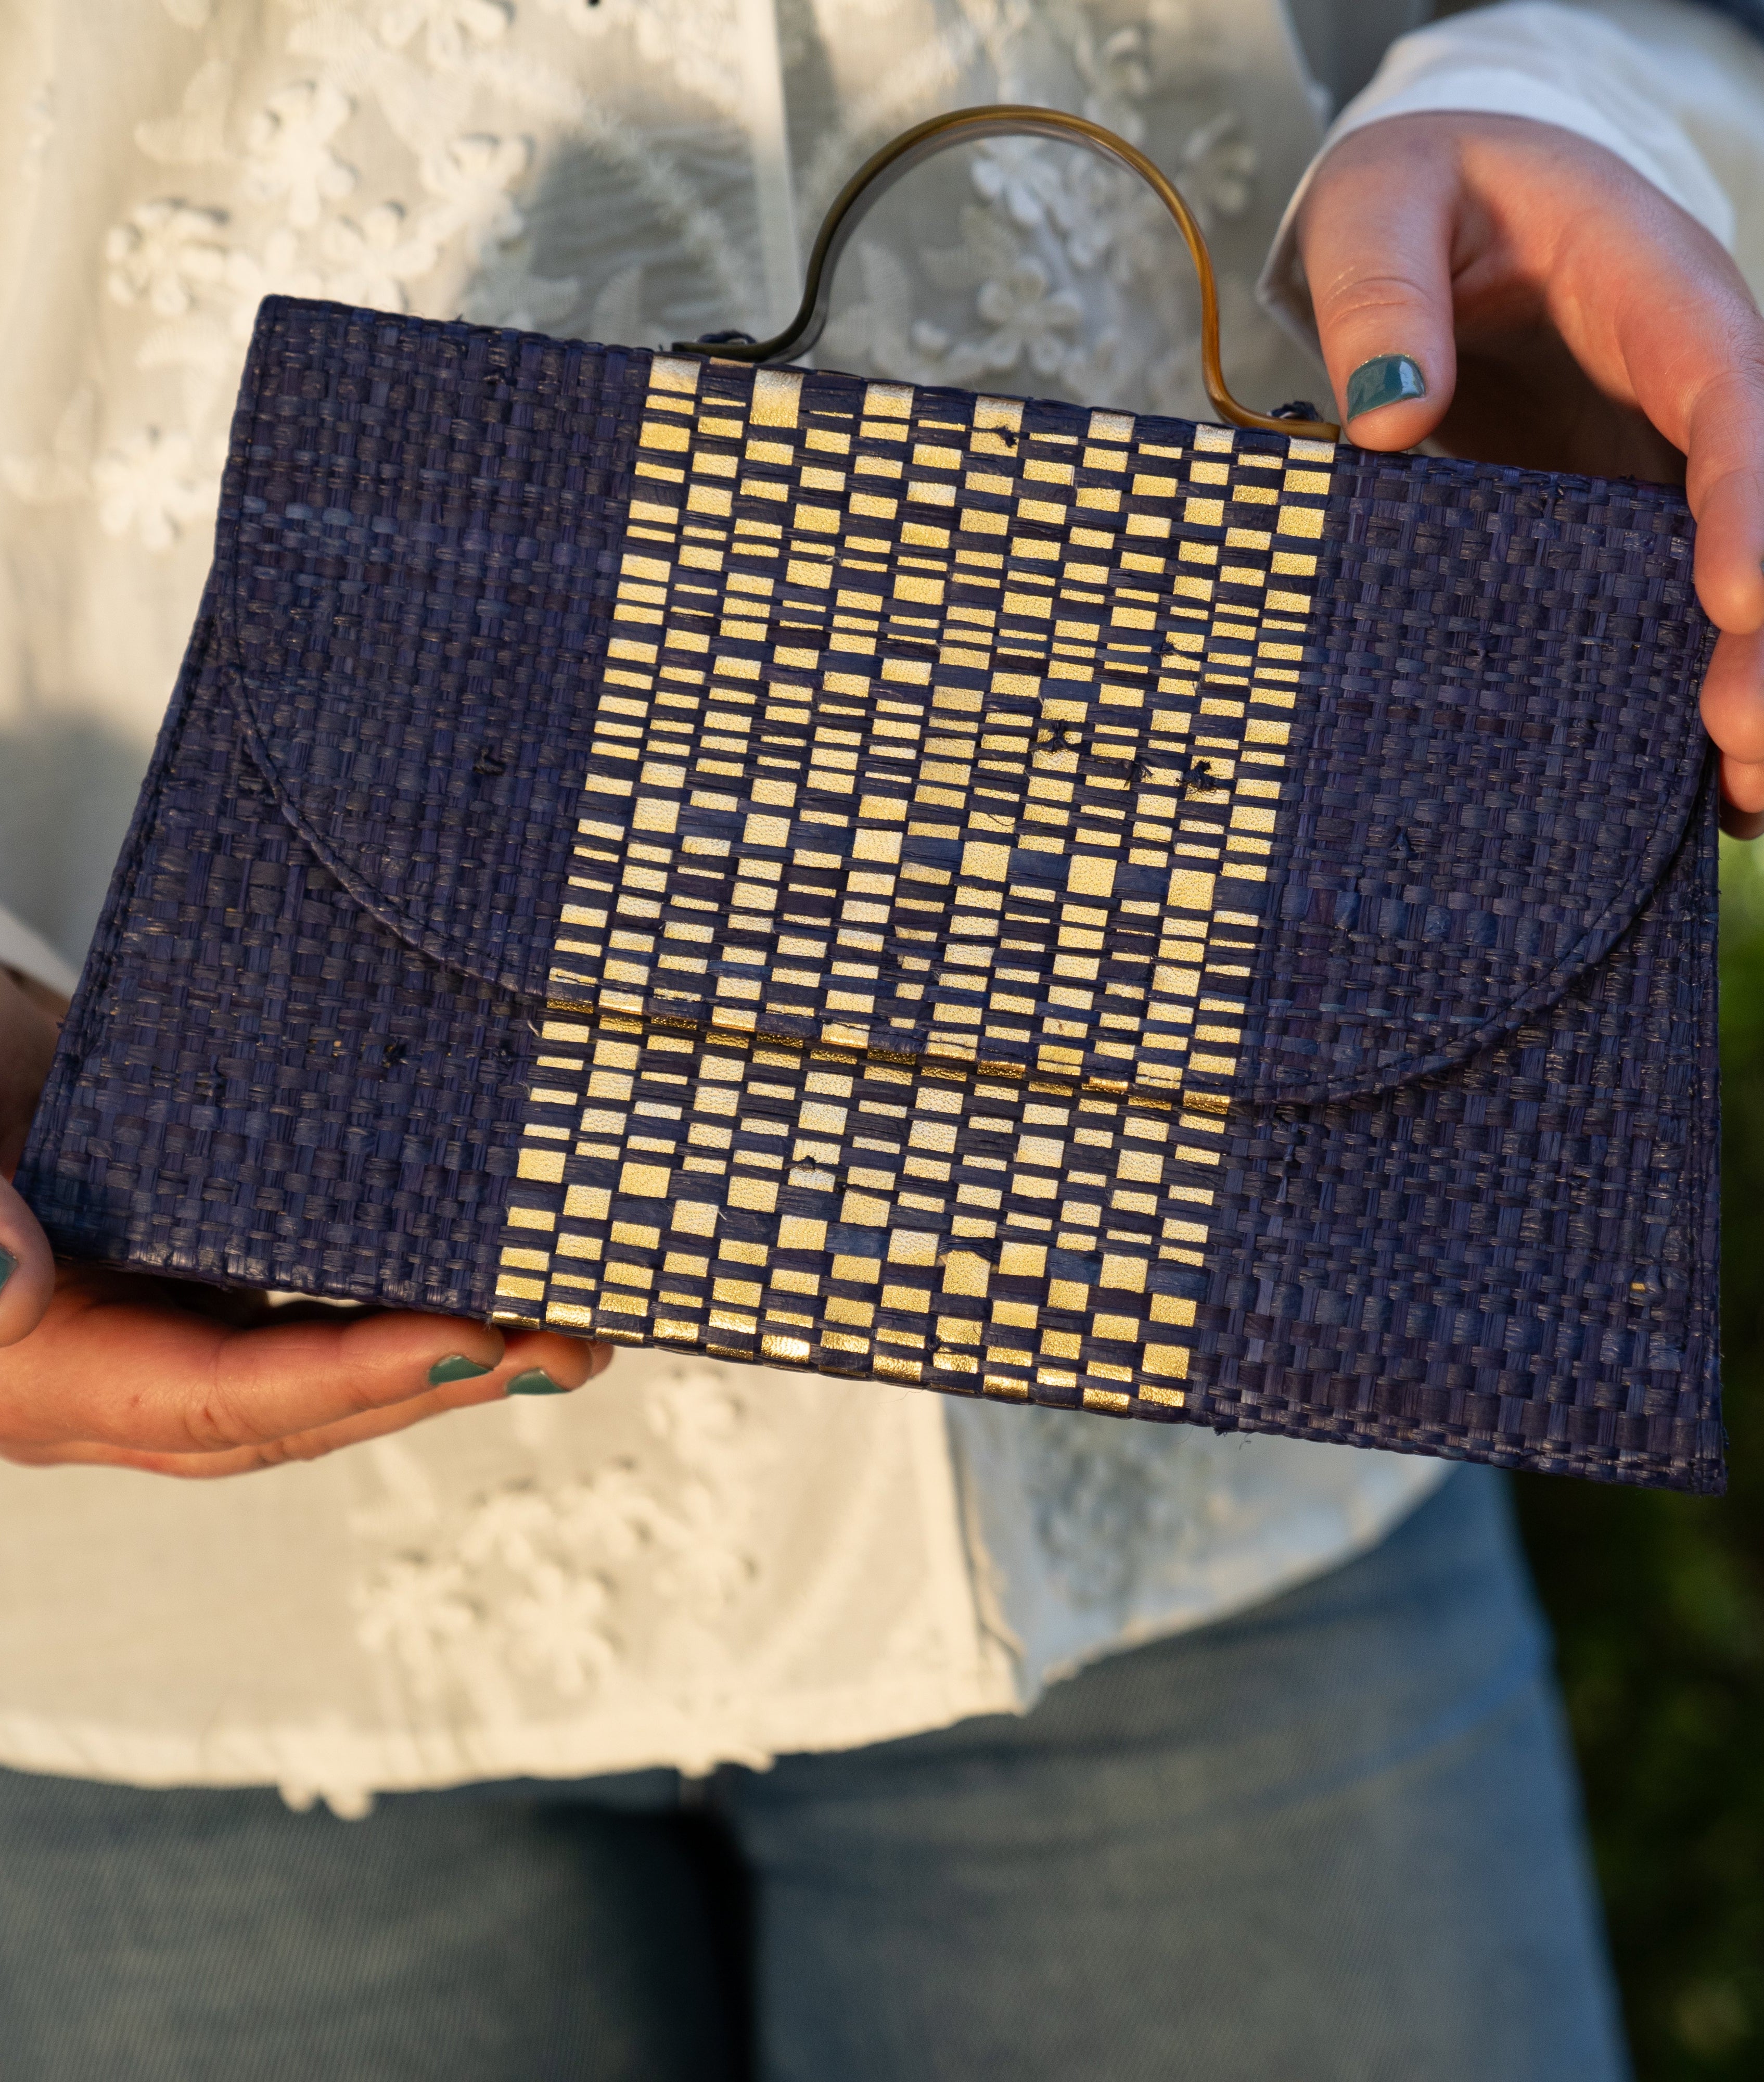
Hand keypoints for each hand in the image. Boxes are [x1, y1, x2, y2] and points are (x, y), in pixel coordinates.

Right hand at [0, 966, 610, 1475]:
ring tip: (571, 1319)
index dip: (352, 1376)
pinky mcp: (211, 1266)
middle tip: (569, 1344)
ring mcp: (173, 1323)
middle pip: (307, 1405)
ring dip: (453, 1348)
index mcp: (54, 1376)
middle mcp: (125, 1371)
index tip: (474, 1338)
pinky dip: (408, 1286)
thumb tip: (14, 1286)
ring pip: (330, 1360)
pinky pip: (320, 1295)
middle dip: (443, 1381)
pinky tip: (497, 1264)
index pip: (225, 1400)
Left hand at [1297, 114, 1763, 835]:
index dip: (1748, 498)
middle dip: (1761, 629)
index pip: (1726, 391)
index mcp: (1654, 293)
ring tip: (1740, 800)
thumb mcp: (1382, 199)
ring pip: (1737, 574)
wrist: (1443, 209)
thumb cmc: (1421, 195)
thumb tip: (1387, 415)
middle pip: (1758, 502)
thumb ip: (1378, 286)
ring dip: (1744, 682)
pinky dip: (1686, 690)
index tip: (1736, 598)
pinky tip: (1699, 793)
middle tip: (1741, 740)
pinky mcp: (1622, 520)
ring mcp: (1661, 462)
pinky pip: (1674, 604)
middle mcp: (1685, 385)